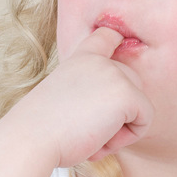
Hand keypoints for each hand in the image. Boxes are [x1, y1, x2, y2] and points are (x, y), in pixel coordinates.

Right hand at [15, 26, 153, 167]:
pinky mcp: (127, 94)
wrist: (32, 138)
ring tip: (91, 136)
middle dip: (119, 114)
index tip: (119, 39)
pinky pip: (145, 121)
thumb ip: (88, 93)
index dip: (117, 39)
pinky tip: (100, 140)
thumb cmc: (42, 131)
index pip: (106, 36)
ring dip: (120, 130)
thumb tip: (111, 108)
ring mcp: (115, 74)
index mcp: (80, 59)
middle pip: (133, 84)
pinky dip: (127, 138)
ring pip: (140, 106)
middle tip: (89, 129)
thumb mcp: (64, 100)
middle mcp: (100, 61)